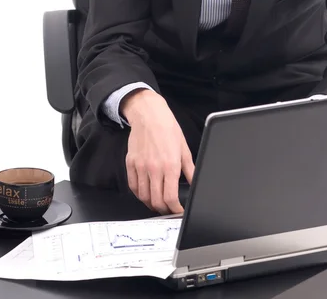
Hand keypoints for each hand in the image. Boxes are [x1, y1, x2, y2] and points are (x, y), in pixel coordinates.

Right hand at [121, 89, 194, 213]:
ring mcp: (140, 166)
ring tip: (157, 204)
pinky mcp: (131, 163)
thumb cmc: (167, 128)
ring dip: (151, 204)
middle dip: (164, 209)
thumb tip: (195, 183)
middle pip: (156, 200)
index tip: (178, 210)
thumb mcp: (184, 149)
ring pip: (143, 196)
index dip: (175, 209)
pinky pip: (133, 185)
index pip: (170, 197)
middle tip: (168, 209)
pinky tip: (145, 194)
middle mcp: (154, 168)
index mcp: (170, 165)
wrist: (149, 115)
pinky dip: (139, 194)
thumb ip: (190, 169)